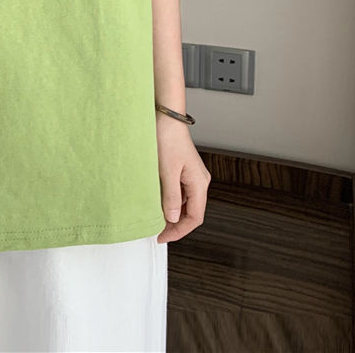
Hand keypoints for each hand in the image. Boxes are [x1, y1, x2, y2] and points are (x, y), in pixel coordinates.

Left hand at [154, 112, 210, 242]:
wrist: (166, 117)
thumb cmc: (167, 138)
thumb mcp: (167, 171)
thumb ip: (171, 197)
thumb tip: (172, 218)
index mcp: (199, 183)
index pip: (194, 217)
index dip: (179, 231)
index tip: (162, 237)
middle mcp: (199, 181)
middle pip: (191, 212)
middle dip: (175, 224)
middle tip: (157, 231)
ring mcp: (191, 175)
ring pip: (184, 203)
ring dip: (171, 212)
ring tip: (155, 218)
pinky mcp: (183, 169)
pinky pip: (179, 192)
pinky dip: (169, 200)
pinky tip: (157, 201)